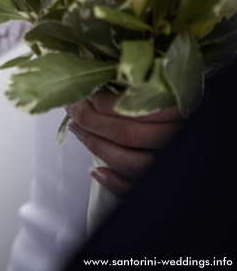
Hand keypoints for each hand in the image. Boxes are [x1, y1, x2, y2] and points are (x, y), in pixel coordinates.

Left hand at [65, 91, 183, 195]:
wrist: (198, 133)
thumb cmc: (168, 98)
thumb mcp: (159, 85)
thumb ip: (137, 86)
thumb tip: (95, 83)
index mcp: (182, 110)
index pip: (137, 109)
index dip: (104, 103)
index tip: (86, 93)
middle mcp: (179, 137)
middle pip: (128, 134)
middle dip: (91, 120)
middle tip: (72, 107)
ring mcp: (171, 161)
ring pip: (132, 162)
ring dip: (96, 146)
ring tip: (76, 129)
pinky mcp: (162, 183)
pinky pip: (136, 188)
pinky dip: (113, 182)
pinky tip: (95, 171)